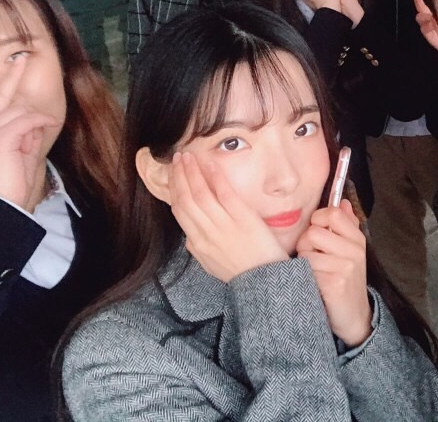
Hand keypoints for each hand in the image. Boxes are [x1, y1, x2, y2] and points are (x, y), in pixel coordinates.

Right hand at [0, 56, 60, 210]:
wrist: (3, 203)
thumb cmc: (9, 181)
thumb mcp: (11, 152)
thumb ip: (16, 133)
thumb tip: (31, 119)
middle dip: (12, 76)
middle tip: (22, 60)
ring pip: (19, 111)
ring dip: (35, 121)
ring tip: (39, 135)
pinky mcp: (1, 136)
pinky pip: (27, 119)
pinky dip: (41, 121)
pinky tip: (48, 124)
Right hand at [169, 151, 287, 281]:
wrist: (264, 280)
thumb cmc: (240, 271)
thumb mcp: (211, 263)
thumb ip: (198, 247)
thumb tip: (188, 234)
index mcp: (197, 244)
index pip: (179, 211)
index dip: (173, 190)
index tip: (172, 175)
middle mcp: (206, 233)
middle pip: (186, 199)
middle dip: (179, 176)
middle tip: (177, 158)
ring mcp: (224, 225)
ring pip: (200, 193)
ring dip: (191, 172)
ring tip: (187, 156)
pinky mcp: (242, 218)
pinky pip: (224, 193)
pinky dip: (215, 177)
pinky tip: (209, 163)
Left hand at [295, 200, 371, 346]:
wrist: (355, 316)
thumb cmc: (346, 280)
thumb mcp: (351, 251)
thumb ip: (346, 224)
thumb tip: (342, 201)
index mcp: (357, 239)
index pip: (332, 214)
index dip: (318, 220)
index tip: (318, 233)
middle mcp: (355, 251)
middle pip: (314, 232)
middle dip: (306, 244)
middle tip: (315, 258)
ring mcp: (346, 267)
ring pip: (306, 251)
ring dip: (305, 262)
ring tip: (316, 272)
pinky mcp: (334, 284)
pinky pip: (307, 269)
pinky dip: (306, 276)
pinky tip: (316, 284)